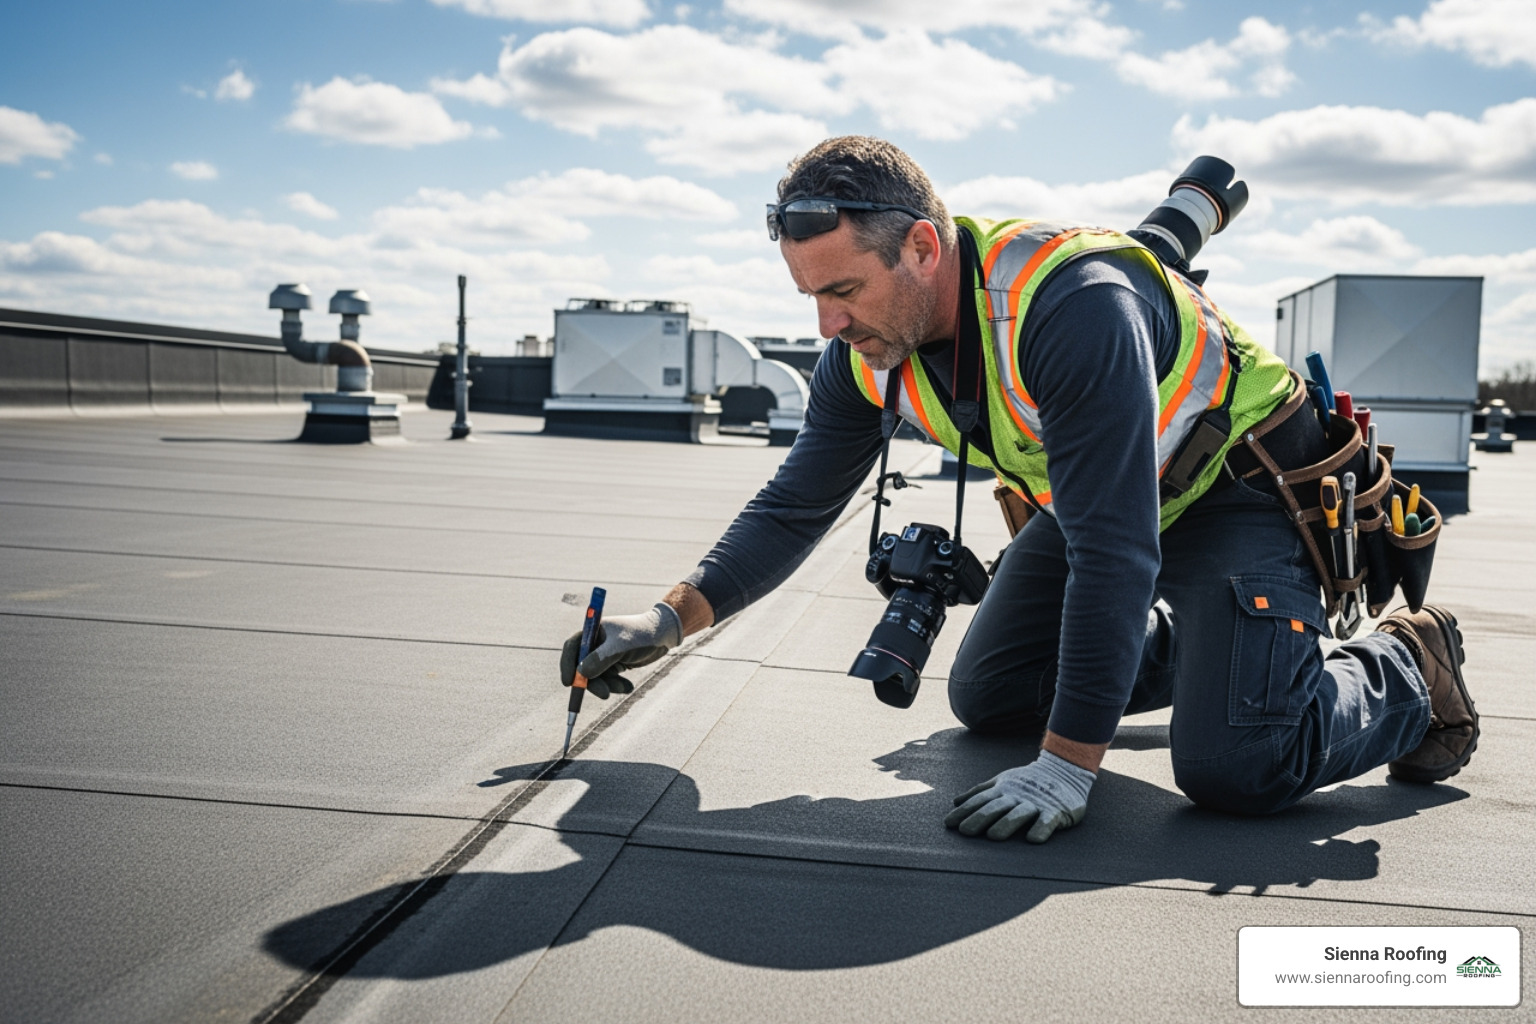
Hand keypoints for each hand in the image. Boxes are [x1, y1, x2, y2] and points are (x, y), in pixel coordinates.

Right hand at [559, 602, 682, 698]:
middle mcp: (595, 643)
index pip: (572, 647)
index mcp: (592, 631)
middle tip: (605, 694)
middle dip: (592, 682)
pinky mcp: (614, 663)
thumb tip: (581, 673)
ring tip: (626, 688)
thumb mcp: (621, 647)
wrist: (663, 636)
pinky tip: (629, 686)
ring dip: (608, 685)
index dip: (567, 665)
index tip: (568, 683)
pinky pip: (608, 679)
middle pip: (582, 666)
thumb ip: (601, 660)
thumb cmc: (641, 635)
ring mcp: (604, 654)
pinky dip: (616, 685)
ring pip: (596, 677)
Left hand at [943, 751, 1094, 842]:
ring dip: (1006, 824)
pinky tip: (1033, 839)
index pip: (980, 801)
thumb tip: (955, 801)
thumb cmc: (1028, 781)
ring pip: (1019, 813)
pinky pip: (1048, 821)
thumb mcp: (1002, 782)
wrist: (1064, 770)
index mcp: (1003, 790)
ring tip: (993, 836)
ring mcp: (1036, 803)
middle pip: (996, 807)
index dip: (964, 811)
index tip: (948, 823)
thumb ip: (980, 792)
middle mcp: (1017, 796)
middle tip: (965, 831)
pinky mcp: (1056, 811)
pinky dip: (1041, 828)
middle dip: (979, 818)